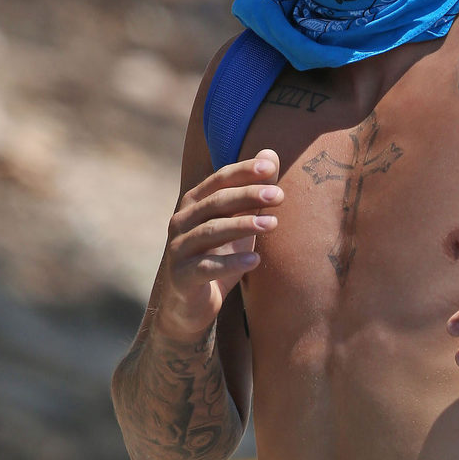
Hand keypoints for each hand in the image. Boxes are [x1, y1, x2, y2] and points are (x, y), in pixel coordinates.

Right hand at [156, 150, 283, 340]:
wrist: (190, 305)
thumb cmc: (217, 257)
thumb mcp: (238, 223)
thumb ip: (253, 192)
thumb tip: (271, 153)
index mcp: (194, 204)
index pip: (219, 180)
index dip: (243, 172)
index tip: (270, 167)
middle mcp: (181, 222)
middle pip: (216, 203)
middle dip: (248, 196)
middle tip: (279, 195)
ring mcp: (179, 250)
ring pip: (211, 232)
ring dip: (243, 225)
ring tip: (273, 224)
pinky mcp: (182, 278)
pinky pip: (207, 267)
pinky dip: (231, 263)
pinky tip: (256, 261)